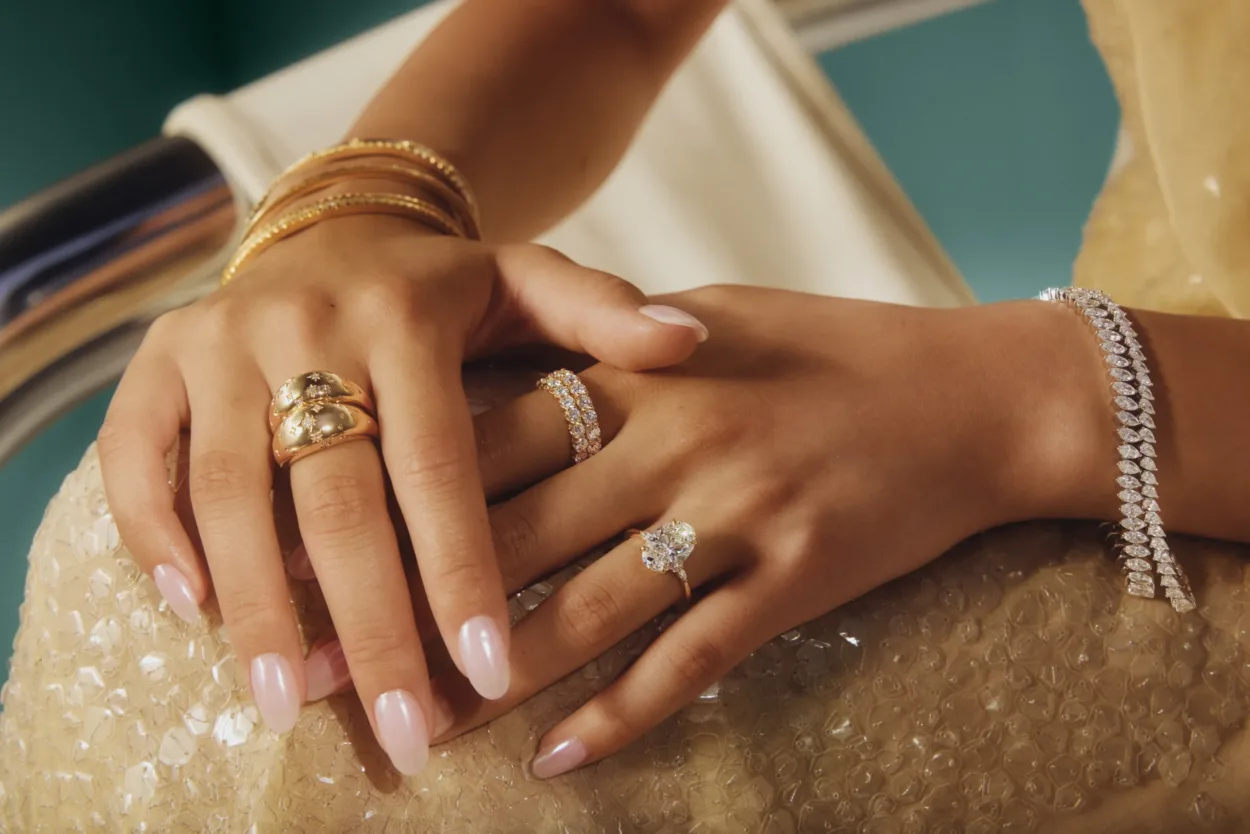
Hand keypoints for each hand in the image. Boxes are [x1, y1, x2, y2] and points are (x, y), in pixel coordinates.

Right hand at [96, 214, 708, 774]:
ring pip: (231, 490)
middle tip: (402, 731)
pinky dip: (155, 533)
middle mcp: (304, 327)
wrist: (336, 228)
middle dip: (369, 623)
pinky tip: (191, 611)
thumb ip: (600, 311)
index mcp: (405, 318)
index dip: (460, 571)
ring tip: (290, 704)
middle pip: (334, 498)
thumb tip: (692, 342)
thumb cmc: (444, 287)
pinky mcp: (156, 360)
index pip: (437, 463)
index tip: (490, 671)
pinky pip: (138, 456)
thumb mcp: (527, 280)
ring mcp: (217, 342)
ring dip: (257, 606)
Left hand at [393, 285, 1106, 776]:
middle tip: (331, 667)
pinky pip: (690, 660)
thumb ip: (611, 344)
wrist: (974, 395)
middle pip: (512, 533)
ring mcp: (734, 514)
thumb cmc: (831, 346)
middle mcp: (673, 441)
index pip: (483, 436)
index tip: (313, 548)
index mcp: (636, 371)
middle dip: (411, 604)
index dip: (390, 494)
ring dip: (500, 675)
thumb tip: (519, 366)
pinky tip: (560, 757)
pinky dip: (622, 713)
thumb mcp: (710, 317)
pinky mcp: (793, 579)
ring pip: (588, 610)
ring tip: (425, 728)